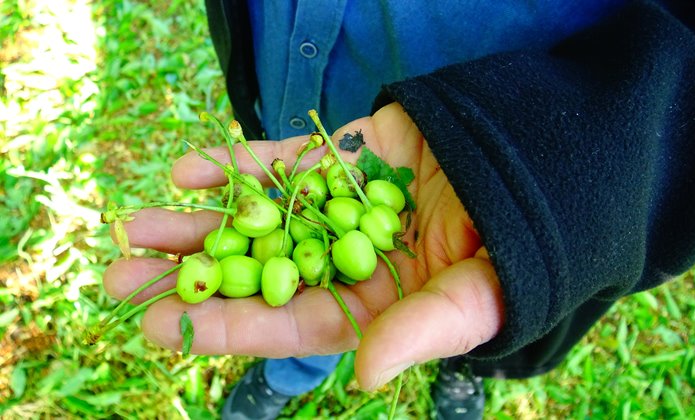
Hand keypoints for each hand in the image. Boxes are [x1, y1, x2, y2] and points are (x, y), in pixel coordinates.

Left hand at [102, 102, 503, 389]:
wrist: (529, 169)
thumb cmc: (509, 245)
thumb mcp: (470, 299)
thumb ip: (417, 332)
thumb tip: (365, 375)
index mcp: (363, 303)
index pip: (282, 321)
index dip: (222, 324)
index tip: (157, 325)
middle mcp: (336, 258)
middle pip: (251, 270)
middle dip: (187, 274)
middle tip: (118, 277)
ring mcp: (331, 206)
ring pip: (252, 217)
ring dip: (195, 222)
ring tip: (136, 227)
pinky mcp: (338, 157)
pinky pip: (279, 161)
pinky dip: (236, 164)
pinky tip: (189, 170)